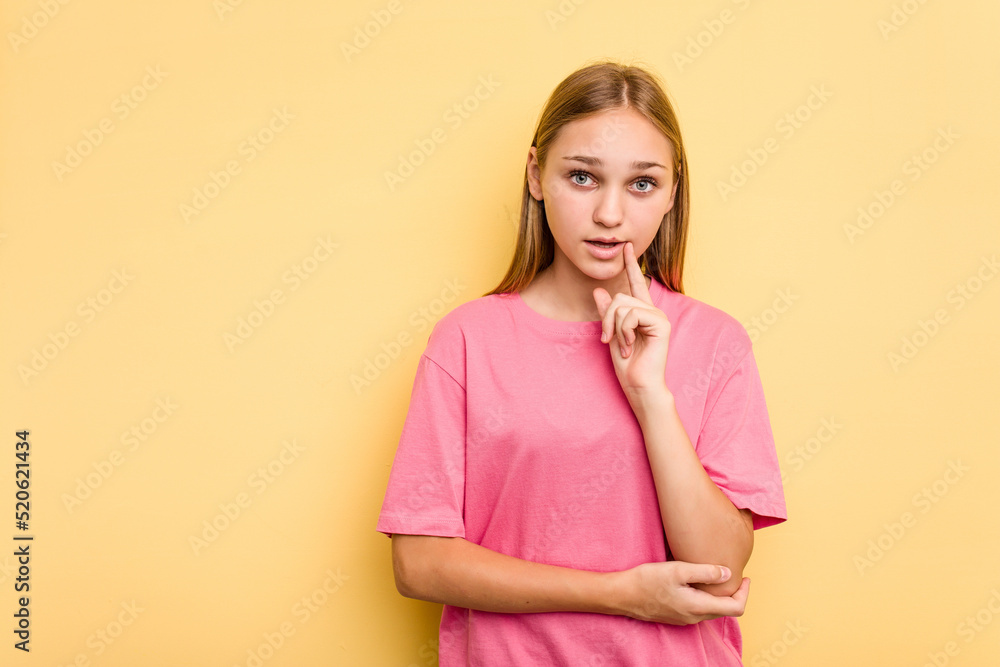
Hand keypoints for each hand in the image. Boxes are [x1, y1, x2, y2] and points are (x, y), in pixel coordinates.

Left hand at [593, 242, 671, 398]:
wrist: (638, 384)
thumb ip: (607, 313)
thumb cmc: (627, 364)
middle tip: (608, 339)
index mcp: (642, 312)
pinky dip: (624, 331)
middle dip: (607, 318)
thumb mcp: (611, 334)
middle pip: (620, 297)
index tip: (627, 246)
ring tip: (622, 345)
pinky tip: (629, 345)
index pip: (635, 283)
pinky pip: (632, 315)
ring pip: (623, 306)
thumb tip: (599, 290)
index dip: (630, 265)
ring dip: (615, 327)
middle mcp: (652, 311)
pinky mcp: (661, 323)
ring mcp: (658, 316)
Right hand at [612, 560, 749, 624]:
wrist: (622, 595)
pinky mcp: (675, 616)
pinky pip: (699, 610)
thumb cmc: (647, 580)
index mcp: (698, 607)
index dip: (745, 593)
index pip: (735, 608)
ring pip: (711, 610)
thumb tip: (728, 574)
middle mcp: (694, 617)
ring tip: (717, 576)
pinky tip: (698, 583)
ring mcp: (684, 619)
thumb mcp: (677, 570)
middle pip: (725, 611)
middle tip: (735, 574)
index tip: (745, 577)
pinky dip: (706, 598)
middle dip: (735, 594)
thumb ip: (705, 572)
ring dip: (720, 596)